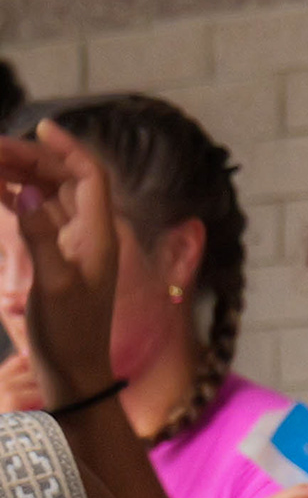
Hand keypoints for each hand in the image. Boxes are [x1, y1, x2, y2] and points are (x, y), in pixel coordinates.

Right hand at [0, 122, 127, 407]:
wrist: (75, 372)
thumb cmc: (68, 333)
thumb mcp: (52, 284)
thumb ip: (39, 235)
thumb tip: (27, 190)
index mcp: (99, 236)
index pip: (89, 177)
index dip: (68, 149)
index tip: (41, 126)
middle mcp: (92, 235)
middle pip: (65, 181)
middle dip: (32, 158)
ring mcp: (75, 246)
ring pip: (50, 195)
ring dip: (22, 174)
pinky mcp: (59, 258)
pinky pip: (40, 215)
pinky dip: (19, 197)